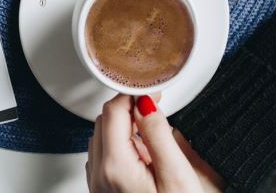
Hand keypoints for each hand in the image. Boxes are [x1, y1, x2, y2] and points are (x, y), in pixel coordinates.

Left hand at [86, 94, 223, 192]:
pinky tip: (142, 157)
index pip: (113, 110)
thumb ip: (158, 134)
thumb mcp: (177, 177)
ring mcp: (98, 186)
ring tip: (151, 138)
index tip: (153, 92)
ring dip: (123, 127)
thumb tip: (145, 102)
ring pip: (102, 136)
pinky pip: (103, 156)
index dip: (133, 94)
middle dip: (128, 110)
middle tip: (155, 110)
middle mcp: (99, 176)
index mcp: (115, 167)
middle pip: (104, 120)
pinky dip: (119, 146)